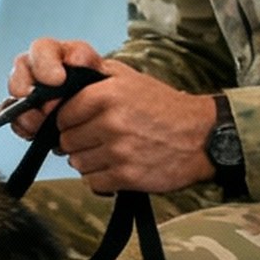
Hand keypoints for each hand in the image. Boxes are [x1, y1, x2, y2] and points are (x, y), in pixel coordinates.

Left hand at [12, 40, 216, 194]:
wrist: (203, 136)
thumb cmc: (162, 106)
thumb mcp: (129, 78)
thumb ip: (92, 77)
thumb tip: (57, 87)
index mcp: (107, 95)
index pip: (62, 115)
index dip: (69, 121)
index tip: (81, 123)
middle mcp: (110, 122)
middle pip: (66, 141)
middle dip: (78, 142)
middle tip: (98, 139)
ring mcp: (118, 151)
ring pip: (78, 163)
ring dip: (89, 161)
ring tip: (111, 152)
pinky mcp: (127, 176)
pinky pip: (93, 182)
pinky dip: (102, 178)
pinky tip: (119, 167)